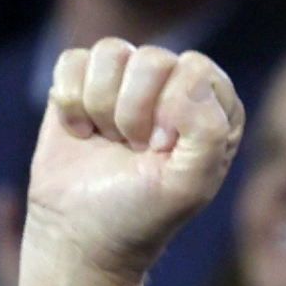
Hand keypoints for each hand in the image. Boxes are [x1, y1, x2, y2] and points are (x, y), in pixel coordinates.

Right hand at [16, 41, 245, 285]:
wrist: (80, 234)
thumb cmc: (142, 213)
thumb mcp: (190, 184)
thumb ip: (208, 131)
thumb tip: (182, 84)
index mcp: (214, 108)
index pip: (197, 70)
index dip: (173, 111)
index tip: (161, 151)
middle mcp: (174, 86)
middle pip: (152, 58)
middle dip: (133, 110)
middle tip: (133, 148)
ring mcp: (128, 81)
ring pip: (111, 52)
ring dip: (101, 105)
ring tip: (110, 140)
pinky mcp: (82, 81)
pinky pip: (74, 59)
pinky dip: (70, 101)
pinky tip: (81, 132)